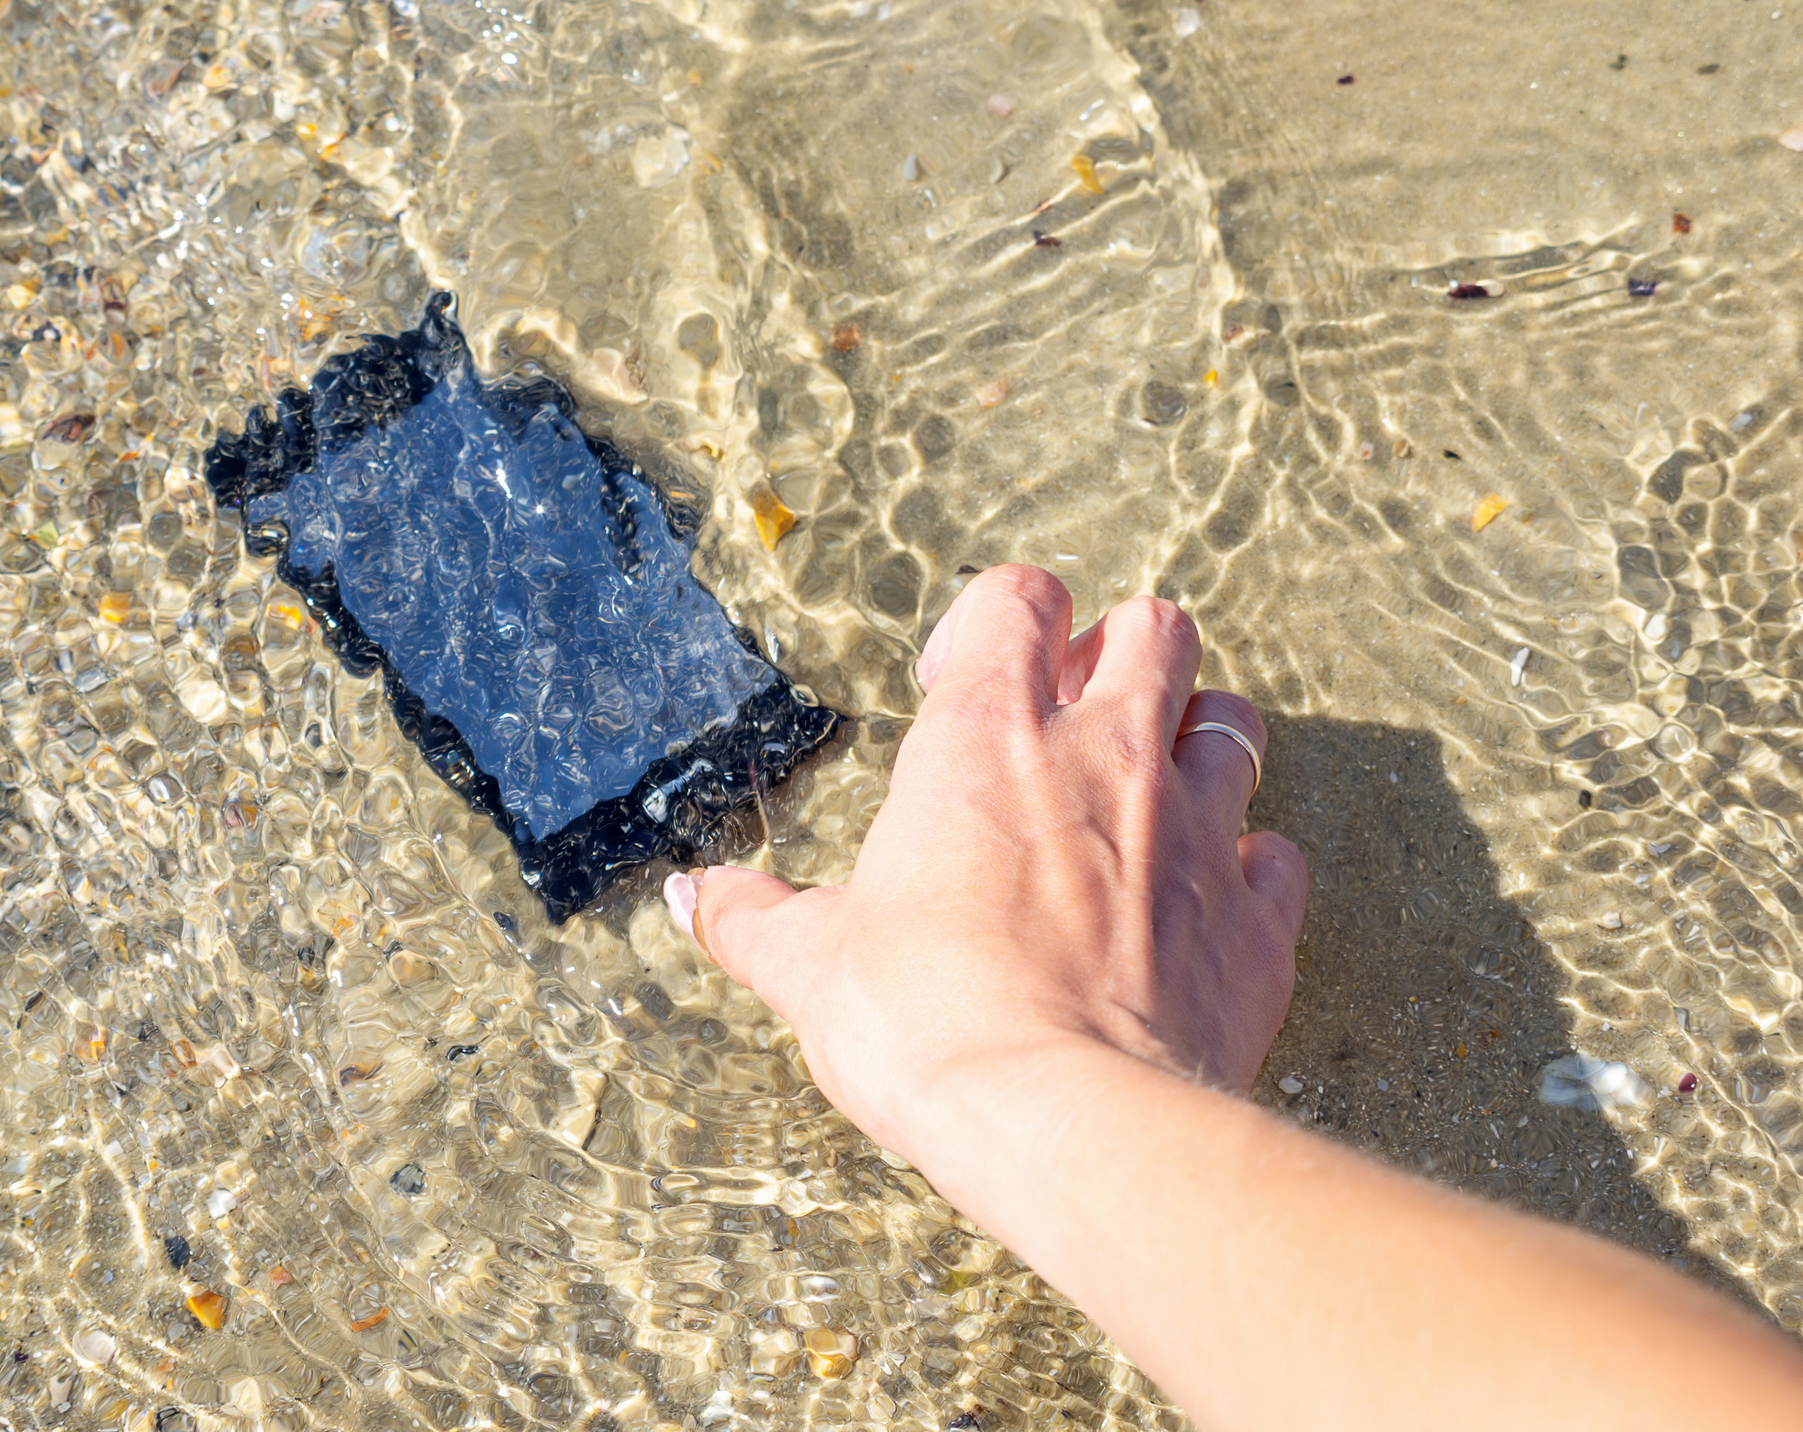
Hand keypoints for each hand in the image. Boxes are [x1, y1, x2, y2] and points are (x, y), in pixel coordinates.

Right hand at [665, 565, 1307, 1175]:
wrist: (1065, 1118)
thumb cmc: (926, 1023)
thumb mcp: (812, 968)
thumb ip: (753, 919)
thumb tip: (694, 900)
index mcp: (985, 738)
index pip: (1017, 600)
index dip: (994, 618)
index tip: (959, 678)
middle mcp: (1105, 756)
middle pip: (1156, 629)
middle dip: (1122, 653)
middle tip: (1078, 715)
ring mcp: (1196, 831)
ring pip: (1235, 725)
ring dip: (1198, 740)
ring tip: (1153, 790)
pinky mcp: (1258, 920)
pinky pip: (1278, 856)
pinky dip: (1251, 866)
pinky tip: (1209, 899)